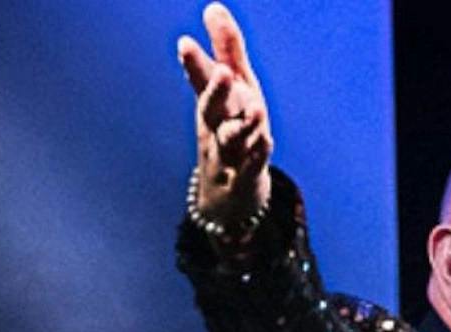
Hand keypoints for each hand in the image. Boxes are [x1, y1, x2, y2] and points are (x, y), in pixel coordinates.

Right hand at [176, 3, 272, 232]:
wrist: (227, 193)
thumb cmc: (230, 128)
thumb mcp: (234, 88)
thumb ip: (226, 49)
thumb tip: (213, 6)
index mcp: (213, 104)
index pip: (201, 81)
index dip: (194, 63)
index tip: (184, 41)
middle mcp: (217, 127)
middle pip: (212, 109)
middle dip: (215, 90)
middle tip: (221, 72)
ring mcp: (229, 155)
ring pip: (232, 140)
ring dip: (241, 126)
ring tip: (255, 112)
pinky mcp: (245, 179)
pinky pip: (251, 168)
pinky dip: (257, 156)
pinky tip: (266, 142)